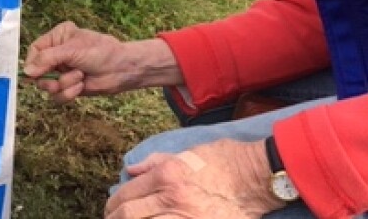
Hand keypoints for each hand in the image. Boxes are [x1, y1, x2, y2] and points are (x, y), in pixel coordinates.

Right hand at [22, 21, 128, 102]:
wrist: (122, 69)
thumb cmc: (101, 52)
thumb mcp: (71, 50)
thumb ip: (47, 59)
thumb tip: (26, 71)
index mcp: (58, 37)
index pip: (34, 50)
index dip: (32, 63)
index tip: (33, 74)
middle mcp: (58, 54)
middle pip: (37, 71)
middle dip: (49, 79)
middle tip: (57, 81)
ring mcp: (63, 71)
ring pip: (47, 86)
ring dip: (63, 85)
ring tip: (78, 78)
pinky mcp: (70, 86)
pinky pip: (58, 96)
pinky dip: (69, 93)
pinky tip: (81, 86)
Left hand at [104, 139, 282, 218]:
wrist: (257, 175)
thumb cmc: (225, 159)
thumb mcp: (186, 154)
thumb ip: (155, 161)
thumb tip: (130, 169)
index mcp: (167, 174)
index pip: (128, 192)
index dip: (114, 203)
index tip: (110, 208)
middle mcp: (172, 196)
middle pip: (130, 214)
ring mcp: (186, 217)